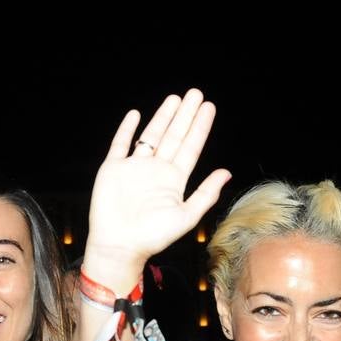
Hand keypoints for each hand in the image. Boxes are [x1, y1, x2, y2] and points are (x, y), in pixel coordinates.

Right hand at [84, 89, 230, 286]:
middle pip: (173, 136)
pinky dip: (127, 130)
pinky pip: (120, 144)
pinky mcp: (113, 169)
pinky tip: (135, 114)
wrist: (118, 246)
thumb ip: (206, 194)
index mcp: (174, 180)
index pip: (190, 147)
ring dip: (162, 117)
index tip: (208, 107)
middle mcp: (156, 170)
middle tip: (195, 93)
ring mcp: (134, 168)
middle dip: (184, 115)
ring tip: (174, 98)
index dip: (199, 127)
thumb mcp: (186, 216)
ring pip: (151, 136)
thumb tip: (227, 172)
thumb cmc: (152, 237)